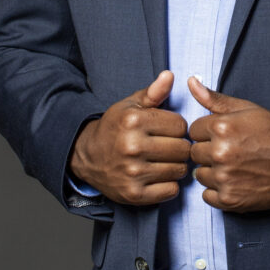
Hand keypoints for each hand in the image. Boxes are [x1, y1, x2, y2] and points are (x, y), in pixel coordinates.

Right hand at [69, 70, 189, 205]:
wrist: (87, 156)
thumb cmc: (115, 128)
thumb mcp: (130, 105)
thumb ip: (153, 92)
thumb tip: (170, 75)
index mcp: (133, 121)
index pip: (181, 126)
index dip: (177, 128)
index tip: (166, 130)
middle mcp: (132, 147)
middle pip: (182, 149)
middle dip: (179, 147)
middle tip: (167, 147)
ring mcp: (133, 173)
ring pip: (180, 170)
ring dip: (176, 166)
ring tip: (163, 160)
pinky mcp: (134, 194)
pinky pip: (171, 190)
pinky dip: (169, 185)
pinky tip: (157, 176)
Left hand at [187, 77, 269, 212]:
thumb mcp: (247, 108)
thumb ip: (215, 99)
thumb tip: (190, 82)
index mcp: (221, 127)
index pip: (193, 130)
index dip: (209, 132)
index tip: (226, 136)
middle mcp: (220, 153)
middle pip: (194, 153)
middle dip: (209, 151)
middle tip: (232, 151)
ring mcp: (225, 178)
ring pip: (200, 175)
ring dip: (212, 172)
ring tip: (236, 167)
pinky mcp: (230, 200)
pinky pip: (207, 196)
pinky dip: (218, 191)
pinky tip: (236, 182)